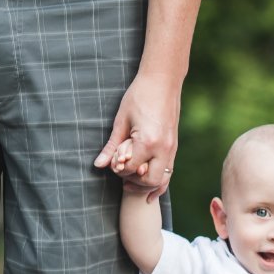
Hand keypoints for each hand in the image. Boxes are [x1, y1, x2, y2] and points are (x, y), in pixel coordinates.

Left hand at [94, 72, 180, 202]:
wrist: (163, 80)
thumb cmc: (139, 96)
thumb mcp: (121, 121)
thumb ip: (112, 146)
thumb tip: (98, 165)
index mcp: (148, 141)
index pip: (131, 168)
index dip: (120, 169)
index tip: (113, 162)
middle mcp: (163, 148)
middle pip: (149, 180)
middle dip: (135, 183)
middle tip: (123, 180)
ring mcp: (172, 148)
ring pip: (162, 180)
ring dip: (147, 186)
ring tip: (132, 185)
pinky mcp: (174, 147)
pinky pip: (169, 172)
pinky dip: (160, 183)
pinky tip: (150, 192)